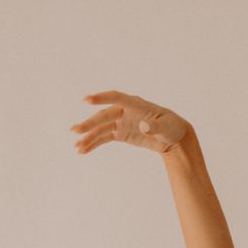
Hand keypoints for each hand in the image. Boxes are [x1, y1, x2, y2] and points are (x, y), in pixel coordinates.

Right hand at [70, 90, 190, 155]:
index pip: (116, 98)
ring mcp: (121, 122)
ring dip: (88, 136)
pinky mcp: (120, 133)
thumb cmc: (171, 127)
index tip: (86, 100)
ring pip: (101, 128)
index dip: (102, 98)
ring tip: (77, 146)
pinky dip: (94, 143)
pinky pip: (104, 137)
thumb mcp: (166, 127)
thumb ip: (154, 126)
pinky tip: (83, 150)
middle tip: (75, 131)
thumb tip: (144, 126)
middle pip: (104, 115)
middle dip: (89, 123)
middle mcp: (125, 111)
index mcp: (136, 105)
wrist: (173, 137)